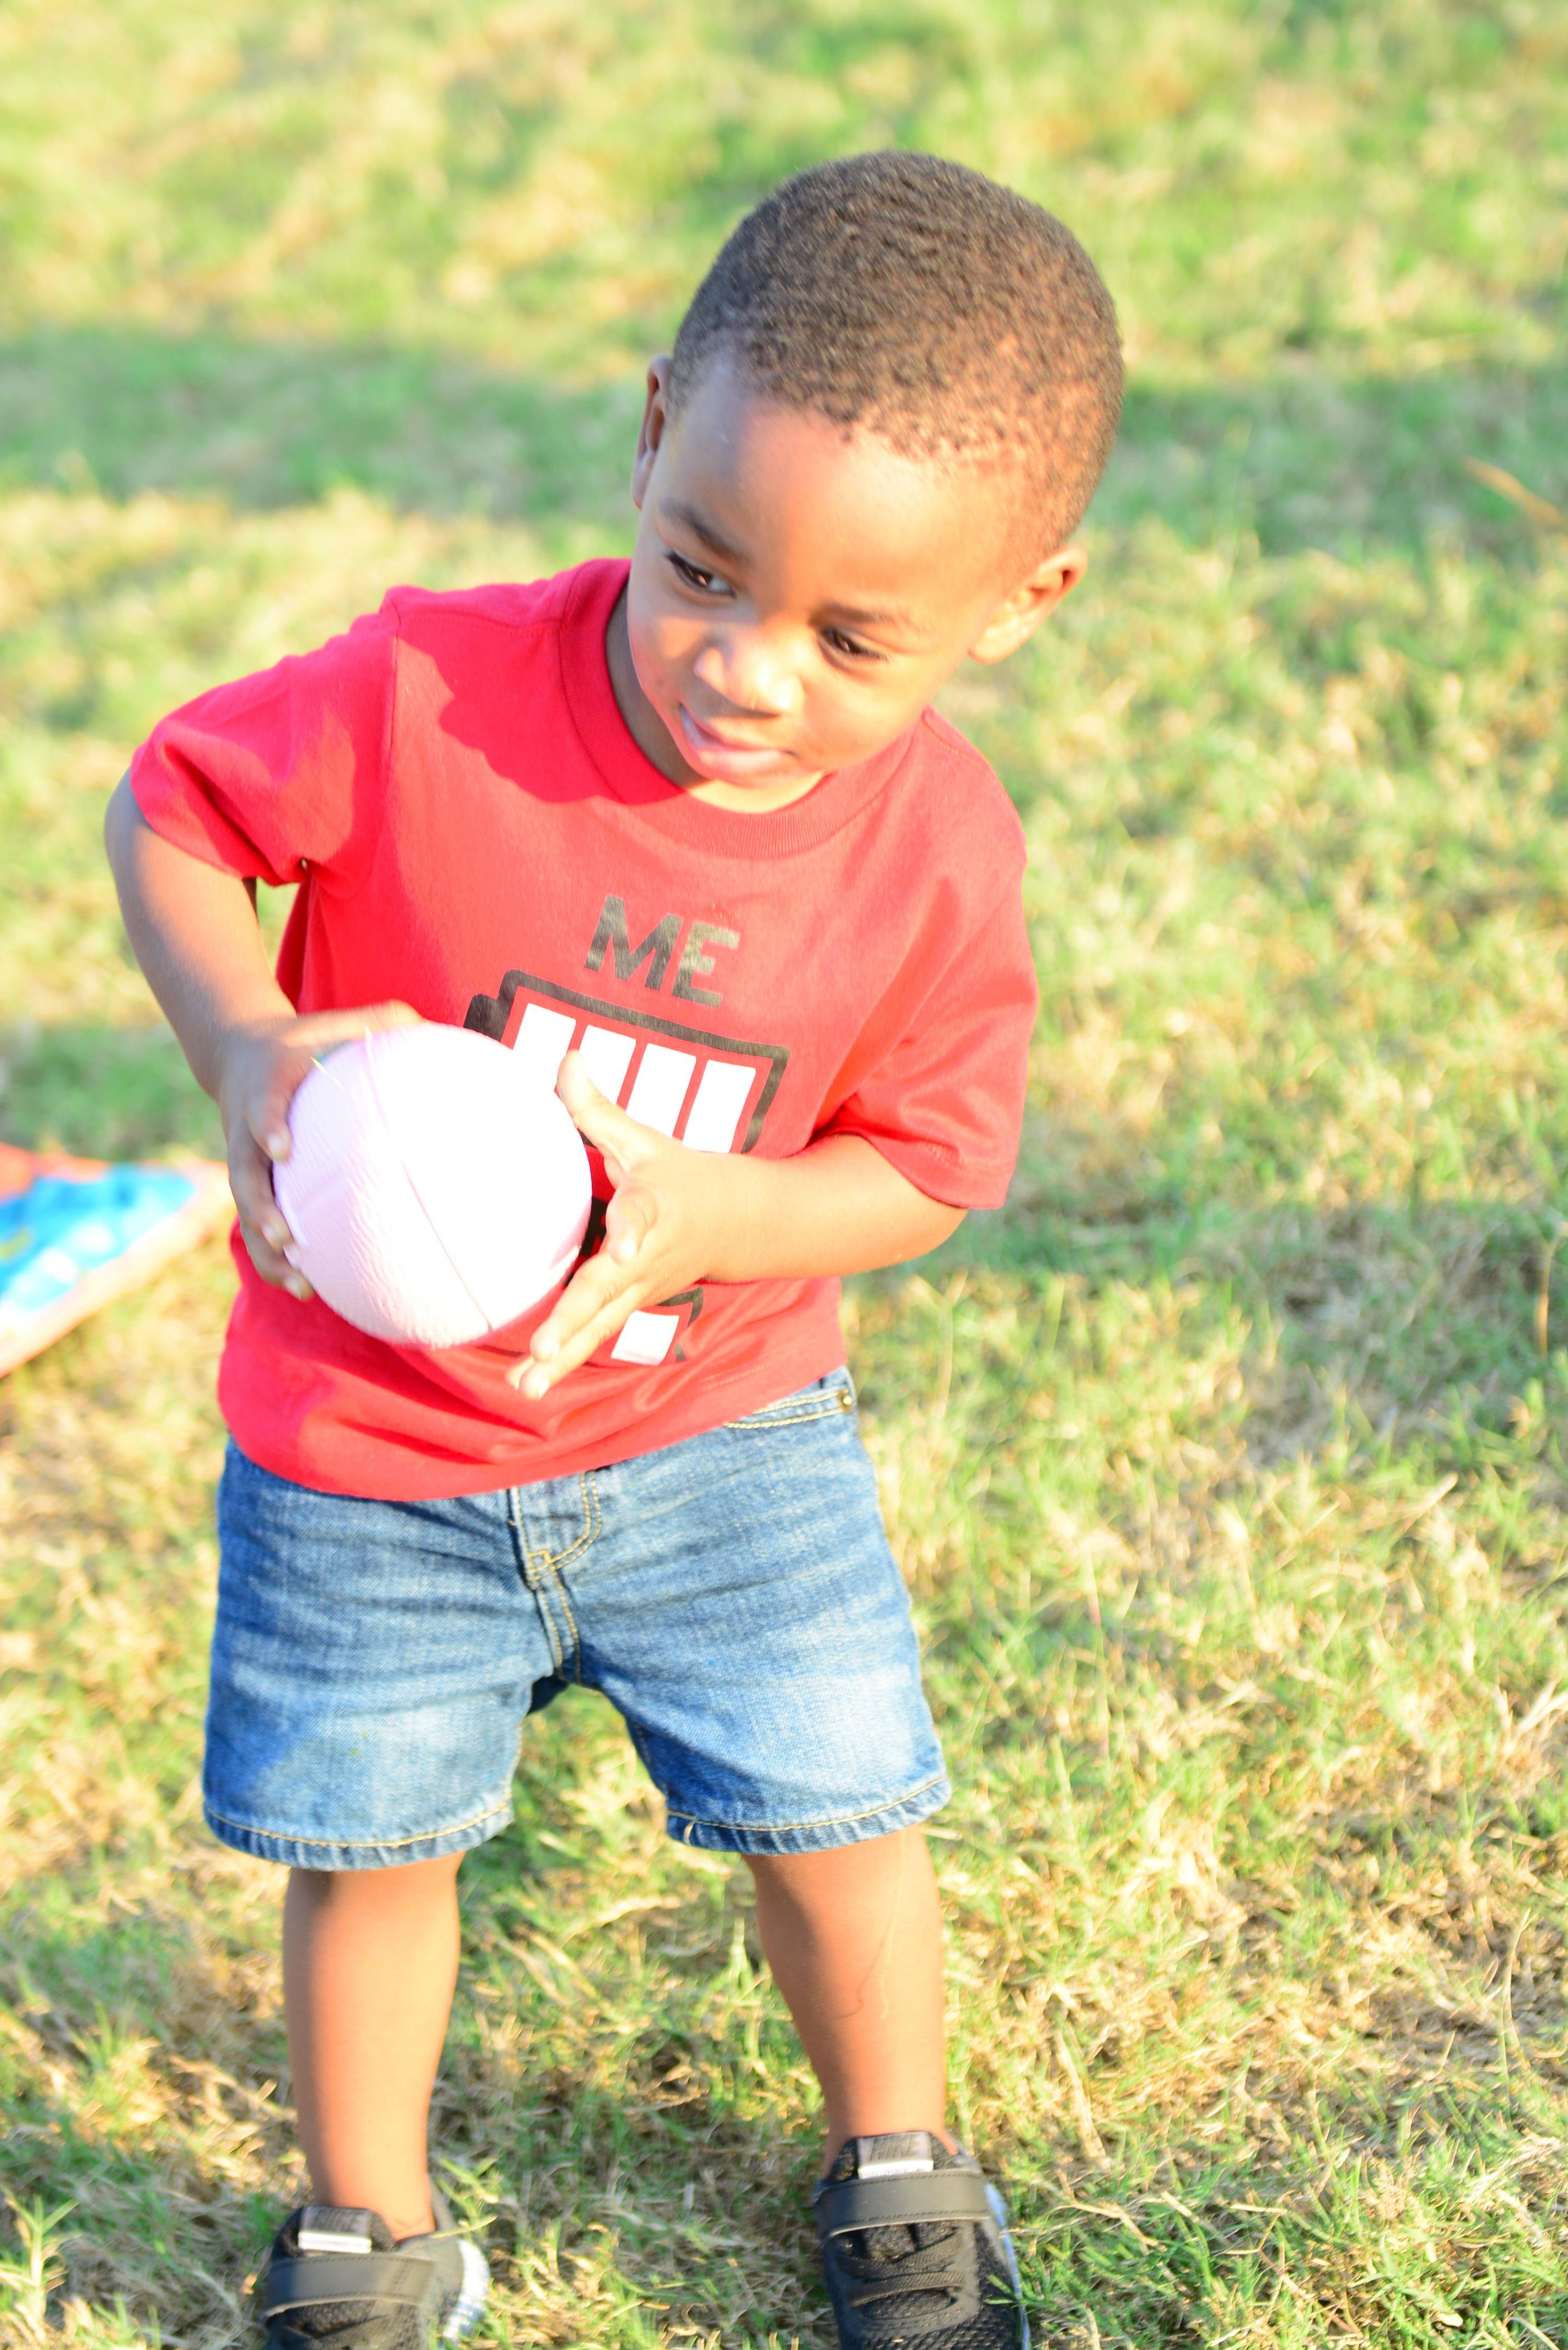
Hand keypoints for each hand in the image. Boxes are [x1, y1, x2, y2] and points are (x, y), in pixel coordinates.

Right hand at [215, 1002, 421, 1295]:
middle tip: (285, 1237)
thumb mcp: (343, 1021)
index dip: (267, 1124)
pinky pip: (259, 1223)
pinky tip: (309, 1288)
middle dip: (260, 1207)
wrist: (242, 1053)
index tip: (282, 1147)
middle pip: (244, 1173)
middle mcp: (248, 1128)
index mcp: (270, 1085)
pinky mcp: (253, 1182)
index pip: (262, 1104)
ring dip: (268, 1249)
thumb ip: (386, 1024)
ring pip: (249, 1210)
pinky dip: (277, 1256)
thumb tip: (442, 1029)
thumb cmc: (310, 1037)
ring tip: (299, 1283)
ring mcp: (246, 1160)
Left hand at [506, 1049, 731, 1396]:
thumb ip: (597, 1108)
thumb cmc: (676, 1175)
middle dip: (574, 1322)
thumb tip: (566, 1056)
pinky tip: (527, 1388)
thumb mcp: (643, 1138)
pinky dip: (562, 1364)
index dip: (632, 1231)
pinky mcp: (626, 1307)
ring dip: (562, 1358)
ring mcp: (637, 1289)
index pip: (642, 1217)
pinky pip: (592, 1338)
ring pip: (597, 1327)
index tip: (624, 1246)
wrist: (735, 1226)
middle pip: (607, 1292)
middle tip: (539, 1349)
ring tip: (526, 1385)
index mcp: (654, 1208)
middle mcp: (645, 1258)